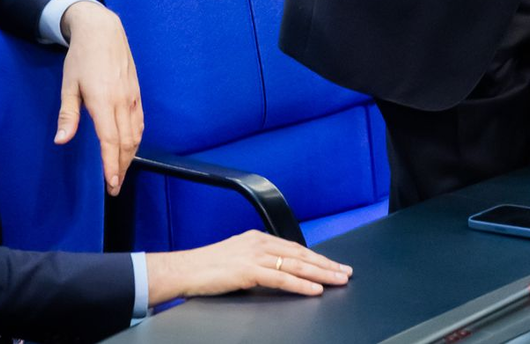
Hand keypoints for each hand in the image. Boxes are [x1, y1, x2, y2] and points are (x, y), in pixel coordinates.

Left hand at [58, 1, 142, 194]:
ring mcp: (133, 96)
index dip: (112, 165)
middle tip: (115, 187)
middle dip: (122, 166)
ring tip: (122, 171)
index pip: (110, 140)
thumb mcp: (68, 86)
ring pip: (137, 132)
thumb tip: (61, 141)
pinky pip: (140, 120)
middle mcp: (122, 101)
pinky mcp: (137, 92)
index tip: (112, 184)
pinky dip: (136, 138)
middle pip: (127, 142)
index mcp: (104, 101)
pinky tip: (130, 146)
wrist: (104, 31)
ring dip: (131, 155)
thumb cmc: (81, 58)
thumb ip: (68, 115)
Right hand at [145, 231, 351, 303]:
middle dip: (326, 264)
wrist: (184, 269)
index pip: (295, 248)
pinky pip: (281, 279)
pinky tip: (314, 289)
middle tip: (345, 272)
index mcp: (258, 238)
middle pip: (301, 254)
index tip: (333, 264)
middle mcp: (260, 243)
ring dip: (321, 274)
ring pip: (296, 265)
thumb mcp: (237, 258)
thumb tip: (276, 272)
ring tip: (338, 280)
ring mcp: (256, 255)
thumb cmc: (206, 268)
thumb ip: (257, 262)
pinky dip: (300, 284)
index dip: (317, 257)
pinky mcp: (249, 270)